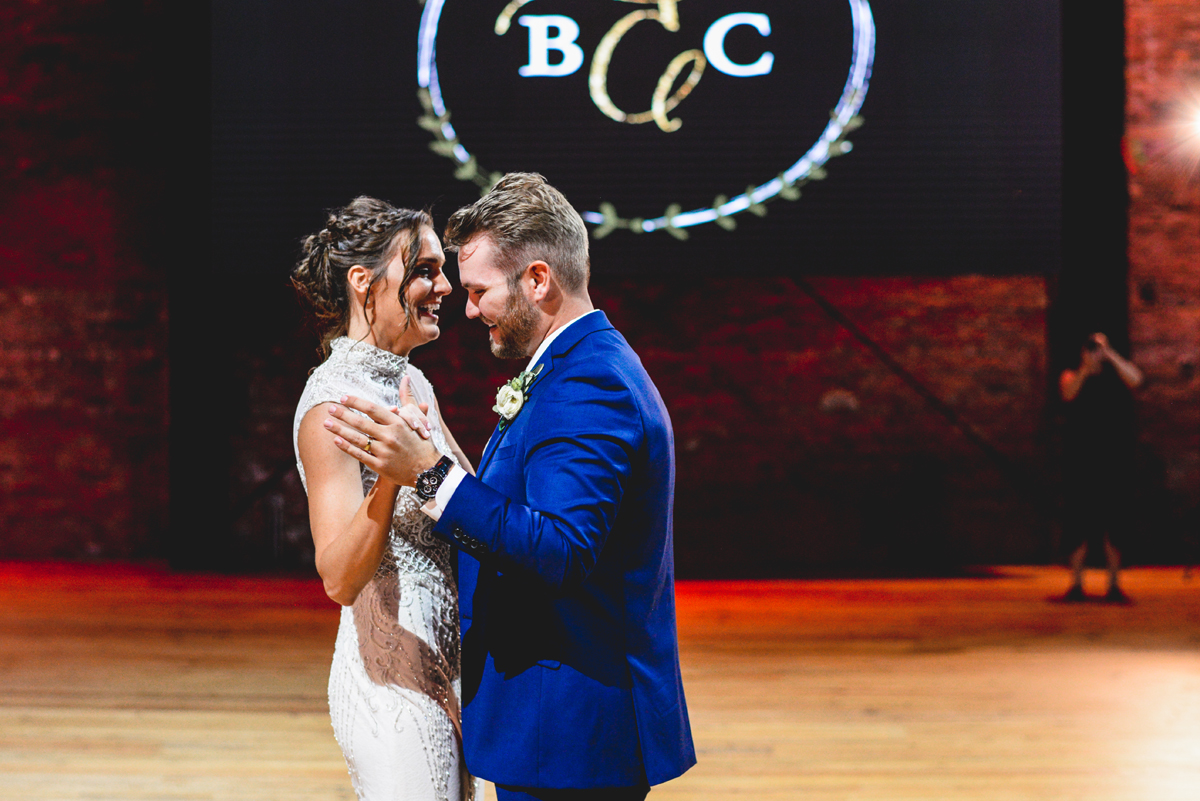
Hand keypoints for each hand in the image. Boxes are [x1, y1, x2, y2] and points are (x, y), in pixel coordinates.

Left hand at [324, 376, 440, 485]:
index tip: (343, 397)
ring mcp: (384, 452)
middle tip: (329, 408)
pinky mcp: (381, 465)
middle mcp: (390, 436)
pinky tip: (336, 440)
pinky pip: (359, 455)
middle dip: (343, 414)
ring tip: (326, 423)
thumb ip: (408, 398)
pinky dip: (346, 447)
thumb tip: (406, 377)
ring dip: (339, 430)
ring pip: (357, 438)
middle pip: (361, 422)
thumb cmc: (421, 442)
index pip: (372, 409)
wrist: (428, 470)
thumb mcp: (416, 419)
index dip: (356, 402)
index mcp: (398, 423)